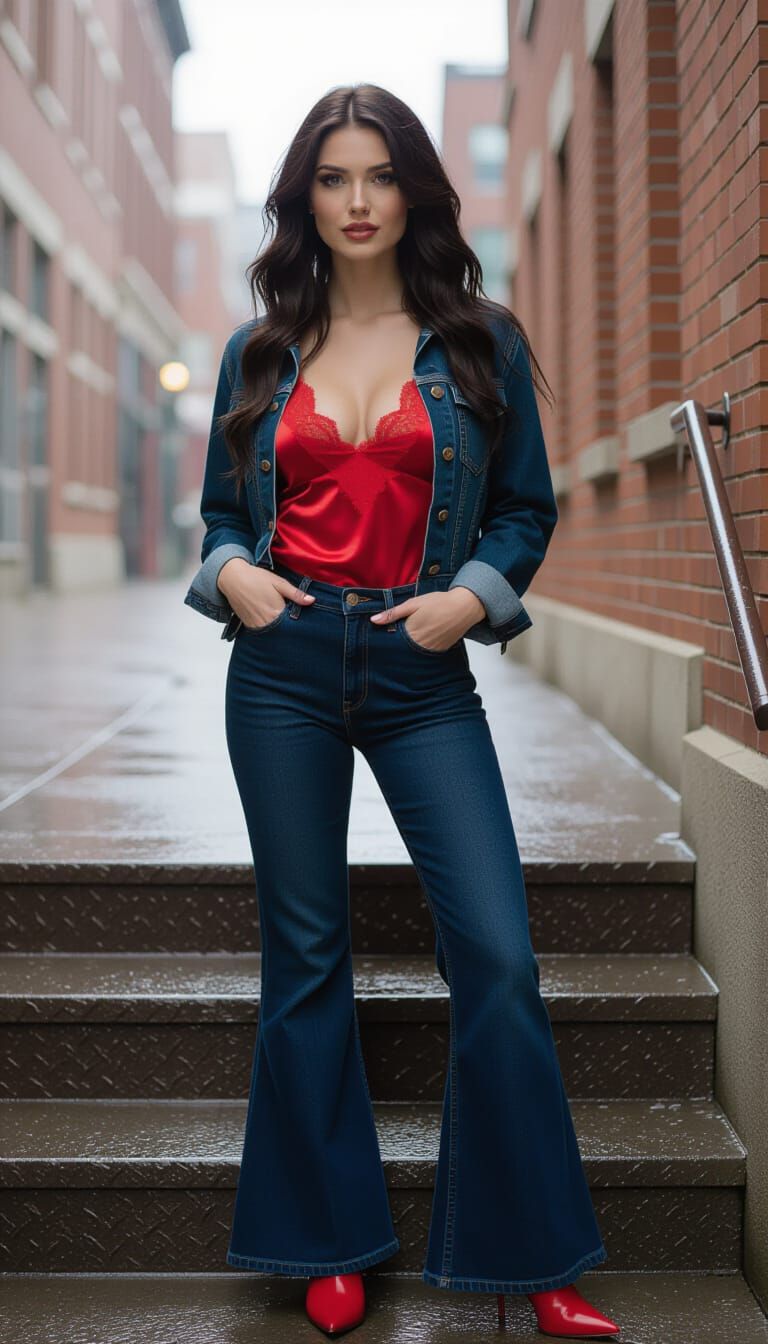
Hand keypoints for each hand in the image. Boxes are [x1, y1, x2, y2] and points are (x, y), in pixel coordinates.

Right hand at [217, 558, 314, 628]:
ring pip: (272, 633)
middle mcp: (266, 622)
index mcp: (276, 613)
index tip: (303, 618)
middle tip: (291, 618)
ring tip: (279, 617)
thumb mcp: (279, 583)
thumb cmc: (256, 578)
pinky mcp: (248, 625)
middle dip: (289, 626)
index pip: (293, 624)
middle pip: (283, 630)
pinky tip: (268, 619)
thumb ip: (296, 594)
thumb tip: (312, 601)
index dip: (299, 621)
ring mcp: (256, 625)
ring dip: (278, 628)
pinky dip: (267, 628)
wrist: (232, 578)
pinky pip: (262, 631)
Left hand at [369, 588, 485, 650]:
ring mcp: (431, 649)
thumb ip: (393, 613)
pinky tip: (425, 637)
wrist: (465, 606)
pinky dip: (423, 647)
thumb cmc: (438, 602)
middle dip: (399, 643)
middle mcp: (420, 645)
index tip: (385, 633)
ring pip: (414, 652)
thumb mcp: (413, 603)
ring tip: (416, 633)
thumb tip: (373, 620)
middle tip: (403, 632)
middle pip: (402, 648)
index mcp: (411, 632)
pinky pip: (426, 652)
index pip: (392, 640)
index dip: (388, 636)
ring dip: (411, 646)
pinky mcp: (440, 650)